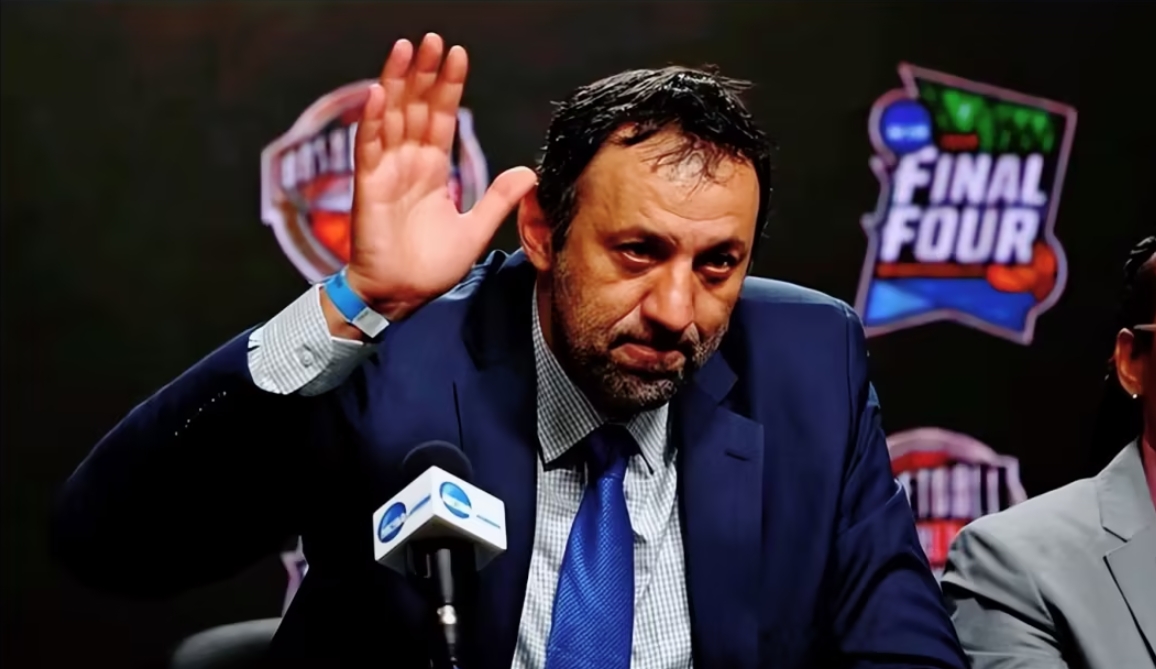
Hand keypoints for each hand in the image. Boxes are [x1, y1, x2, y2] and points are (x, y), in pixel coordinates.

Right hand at [346, 33, 536, 320]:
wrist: (401, 296)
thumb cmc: (430, 266)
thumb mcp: (475, 229)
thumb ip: (497, 199)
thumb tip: (528, 173)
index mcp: (431, 169)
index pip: (441, 117)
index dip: (448, 87)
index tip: (457, 55)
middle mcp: (407, 163)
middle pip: (415, 107)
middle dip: (423, 73)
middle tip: (431, 38)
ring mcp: (386, 172)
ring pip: (391, 117)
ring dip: (396, 82)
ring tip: (405, 48)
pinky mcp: (369, 188)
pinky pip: (368, 148)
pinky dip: (372, 120)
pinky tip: (378, 93)